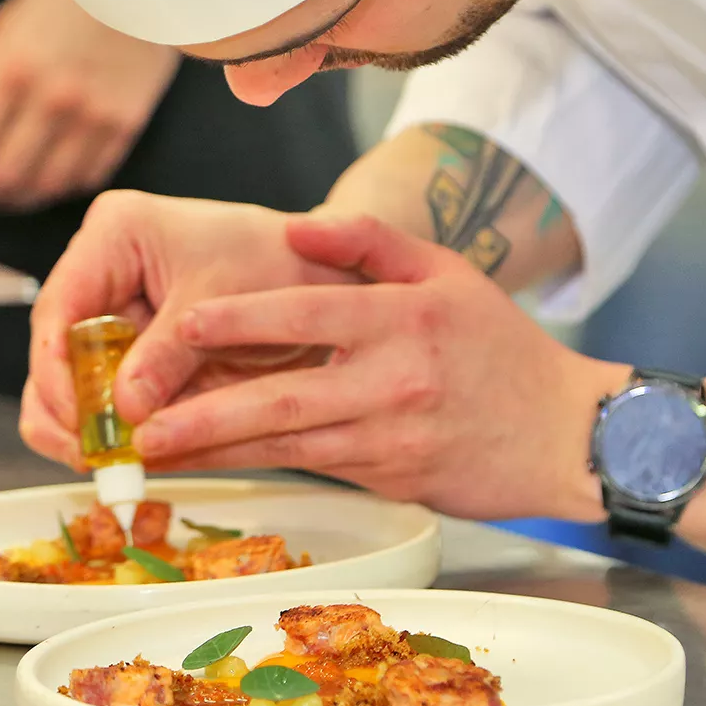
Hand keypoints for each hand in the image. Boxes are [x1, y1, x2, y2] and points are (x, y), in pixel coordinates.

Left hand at [0, 0, 180, 211]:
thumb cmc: (63, 3)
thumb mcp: (5, 33)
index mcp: (12, 69)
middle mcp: (53, 98)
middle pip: (3, 176)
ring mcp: (94, 115)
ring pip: (46, 186)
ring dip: (19, 199)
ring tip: (5, 194)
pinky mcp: (126, 124)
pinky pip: (87, 177)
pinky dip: (61, 187)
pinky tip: (48, 177)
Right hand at [20, 191, 360, 469]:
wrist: (321, 274)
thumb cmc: (279, 262)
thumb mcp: (225, 303)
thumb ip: (171, 354)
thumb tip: (124, 409)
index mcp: (115, 234)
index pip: (61, 306)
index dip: (56, 367)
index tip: (74, 417)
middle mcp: (102, 271)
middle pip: (54, 350)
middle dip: (66, 408)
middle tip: (88, 458)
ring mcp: (114, 314)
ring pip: (69, 381)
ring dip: (82, 428)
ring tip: (106, 468)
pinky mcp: (132, 352)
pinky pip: (107, 398)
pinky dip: (114, 432)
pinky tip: (128, 461)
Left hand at [132, 214, 621, 522]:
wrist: (564, 435)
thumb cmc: (502, 350)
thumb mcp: (449, 273)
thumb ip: (373, 242)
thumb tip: (300, 228)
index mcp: (403, 319)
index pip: (307, 315)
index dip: (239, 320)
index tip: (182, 324)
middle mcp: (393, 380)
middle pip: (283, 396)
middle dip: (204, 412)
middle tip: (141, 420)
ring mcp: (390, 436)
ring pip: (288, 445)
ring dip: (217, 450)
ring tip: (155, 452)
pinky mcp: (390, 477)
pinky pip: (311, 468)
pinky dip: (259, 467)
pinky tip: (214, 465)